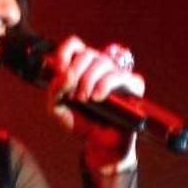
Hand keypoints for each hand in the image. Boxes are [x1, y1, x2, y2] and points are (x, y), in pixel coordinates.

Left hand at [45, 36, 142, 167]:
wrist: (99, 142)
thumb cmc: (80, 122)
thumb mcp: (57, 108)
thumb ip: (55, 90)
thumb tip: (66, 72)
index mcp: (81, 67)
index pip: (74, 45)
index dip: (65, 52)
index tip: (60, 70)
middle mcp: (100, 66)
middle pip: (87, 53)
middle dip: (76, 74)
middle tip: (75, 95)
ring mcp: (117, 74)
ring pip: (102, 62)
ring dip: (89, 81)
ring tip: (86, 99)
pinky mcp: (132, 84)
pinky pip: (119, 76)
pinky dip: (105, 85)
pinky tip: (98, 98)